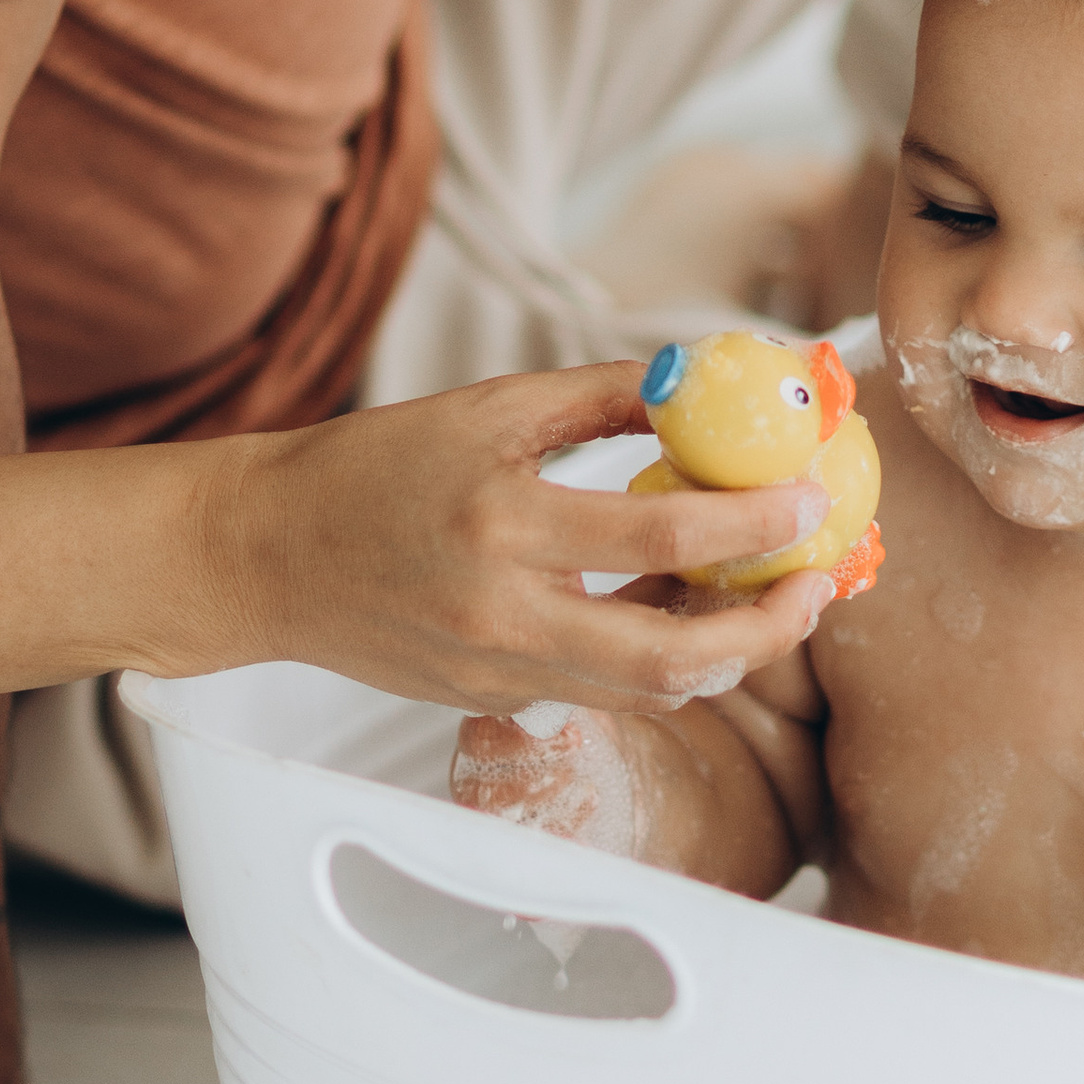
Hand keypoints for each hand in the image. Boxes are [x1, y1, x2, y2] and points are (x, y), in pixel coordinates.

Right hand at [210, 362, 832, 718]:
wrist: (267, 554)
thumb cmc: (374, 467)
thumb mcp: (487, 409)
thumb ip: (600, 400)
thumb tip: (702, 381)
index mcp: (502, 523)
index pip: (659, 536)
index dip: (751, 523)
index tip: (809, 500)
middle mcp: (502, 612)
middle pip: (673, 659)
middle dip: (766, 629)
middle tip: (816, 583)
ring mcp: (495, 672)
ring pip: (647, 690)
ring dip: (722, 650)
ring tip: (763, 596)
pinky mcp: (488, 703)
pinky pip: (597, 689)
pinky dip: (653, 658)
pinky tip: (674, 610)